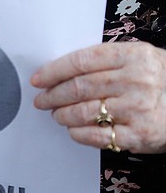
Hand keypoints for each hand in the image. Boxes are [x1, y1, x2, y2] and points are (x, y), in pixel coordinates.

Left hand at [31, 41, 165, 153]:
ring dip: (62, 115)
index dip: (53, 71)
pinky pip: (97, 136)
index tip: (38, 79)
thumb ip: (106, 61)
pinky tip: (74, 130)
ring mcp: (139, 108)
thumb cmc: (159, 80)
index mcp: (133, 56)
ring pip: (83, 112)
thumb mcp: (139, 59)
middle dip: (53, 95)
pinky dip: (78, 133)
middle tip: (41, 100)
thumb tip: (60, 70)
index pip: (81, 61)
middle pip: (79, 87)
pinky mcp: (140, 134)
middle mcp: (136, 81)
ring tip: (57, 115)